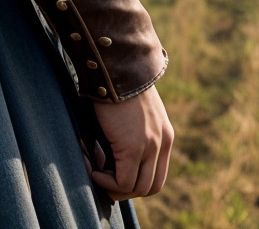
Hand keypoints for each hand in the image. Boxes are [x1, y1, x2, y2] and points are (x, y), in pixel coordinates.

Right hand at [87, 83, 173, 199]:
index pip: (158, 175)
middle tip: (106, 182)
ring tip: (97, 176)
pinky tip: (93, 171)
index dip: (137, 182)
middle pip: (151, 187)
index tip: (116, 174)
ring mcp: (150, 146)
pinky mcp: (133, 147)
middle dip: (128, 191)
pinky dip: (106, 182)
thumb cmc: (118, 85)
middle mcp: (162, 143)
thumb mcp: (135, 112)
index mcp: (165, 135)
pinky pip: (122, 181)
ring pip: (138, 189)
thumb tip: (114, 155)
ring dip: (115, 188)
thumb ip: (134, 132)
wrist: (116, 67)